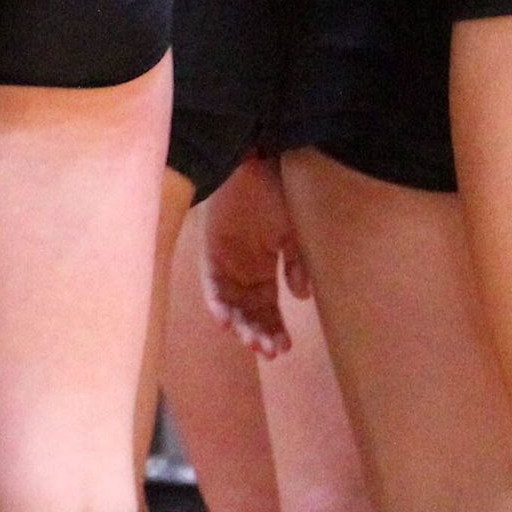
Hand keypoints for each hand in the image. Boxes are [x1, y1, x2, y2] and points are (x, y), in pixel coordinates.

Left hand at [198, 154, 296, 358]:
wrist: (262, 160)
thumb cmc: (284, 192)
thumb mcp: (298, 232)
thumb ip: (299, 263)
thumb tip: (300, 296)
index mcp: (267, 267)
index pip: (269, 308)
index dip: (275, 328)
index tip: (285, 348)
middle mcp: (244, 270)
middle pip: (249, 312)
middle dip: (259, 333)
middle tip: (269, 350)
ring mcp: (226, 262)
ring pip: (230, 305)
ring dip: (241, 325)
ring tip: (253, 342)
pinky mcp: (211, 252)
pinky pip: (212, 285)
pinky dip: (218, 304)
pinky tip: (227, 321)